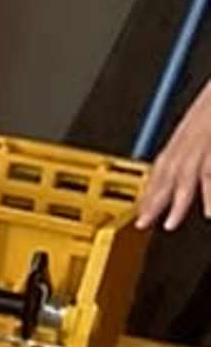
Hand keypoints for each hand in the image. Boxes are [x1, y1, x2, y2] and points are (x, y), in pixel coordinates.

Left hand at [144, 83, 210, 230]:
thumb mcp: (205, 123)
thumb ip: (197, 140)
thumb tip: (196, 167)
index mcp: (187, 130)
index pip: (162, 163)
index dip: (150, 187)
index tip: (142, 208)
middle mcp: (192, 133)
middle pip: (167, 169)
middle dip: (153, 198)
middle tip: (143, 222)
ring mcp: (205, 136)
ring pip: (185, 172)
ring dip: (177, 201)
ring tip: (170, 223)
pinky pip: (210, 171)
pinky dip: (208, 192)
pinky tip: (208, 211)